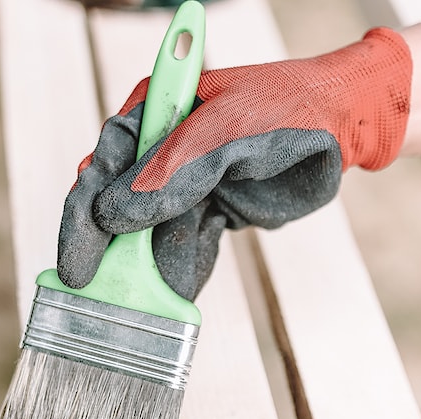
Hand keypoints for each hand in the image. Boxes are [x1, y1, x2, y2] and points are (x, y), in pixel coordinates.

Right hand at [57, 27, 411, 298]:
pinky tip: (168, 300)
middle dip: (105, 248)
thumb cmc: (289, 109)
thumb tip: (114, 215)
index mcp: (157, 113)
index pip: (103, 164)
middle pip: (118, 203)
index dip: (84, 213)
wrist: (344, 127)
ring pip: (148, 230)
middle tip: (88, 289)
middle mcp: (163, 148)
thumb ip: (171, 173)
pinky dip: (177, 271)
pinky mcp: (210, 208)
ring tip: (133, 306)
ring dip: (141, 269)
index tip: (76, 258)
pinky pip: (183, 244)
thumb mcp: (226, 134)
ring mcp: (186, 182)